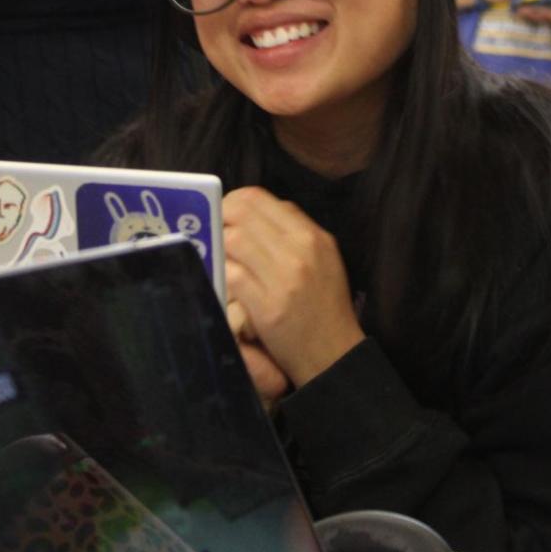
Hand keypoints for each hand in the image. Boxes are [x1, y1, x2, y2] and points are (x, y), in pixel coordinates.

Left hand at [222, 187, 364, 388]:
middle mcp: (299, 251)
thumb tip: (257, 210)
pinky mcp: (267, 307)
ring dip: (220, 248)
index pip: (259, 198)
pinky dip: (222, 275)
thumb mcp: (324, 257)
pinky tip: (225, 281)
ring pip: (232, 240)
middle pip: (240, 214)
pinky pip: (231, 276)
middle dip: (220, 220)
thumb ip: (295, 229)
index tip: (226, 214)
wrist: (334, 353)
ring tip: (220, 257)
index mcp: (312, 235)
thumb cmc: (326, 304)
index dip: (233, 202)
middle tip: (215, 233)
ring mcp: (283, 279)